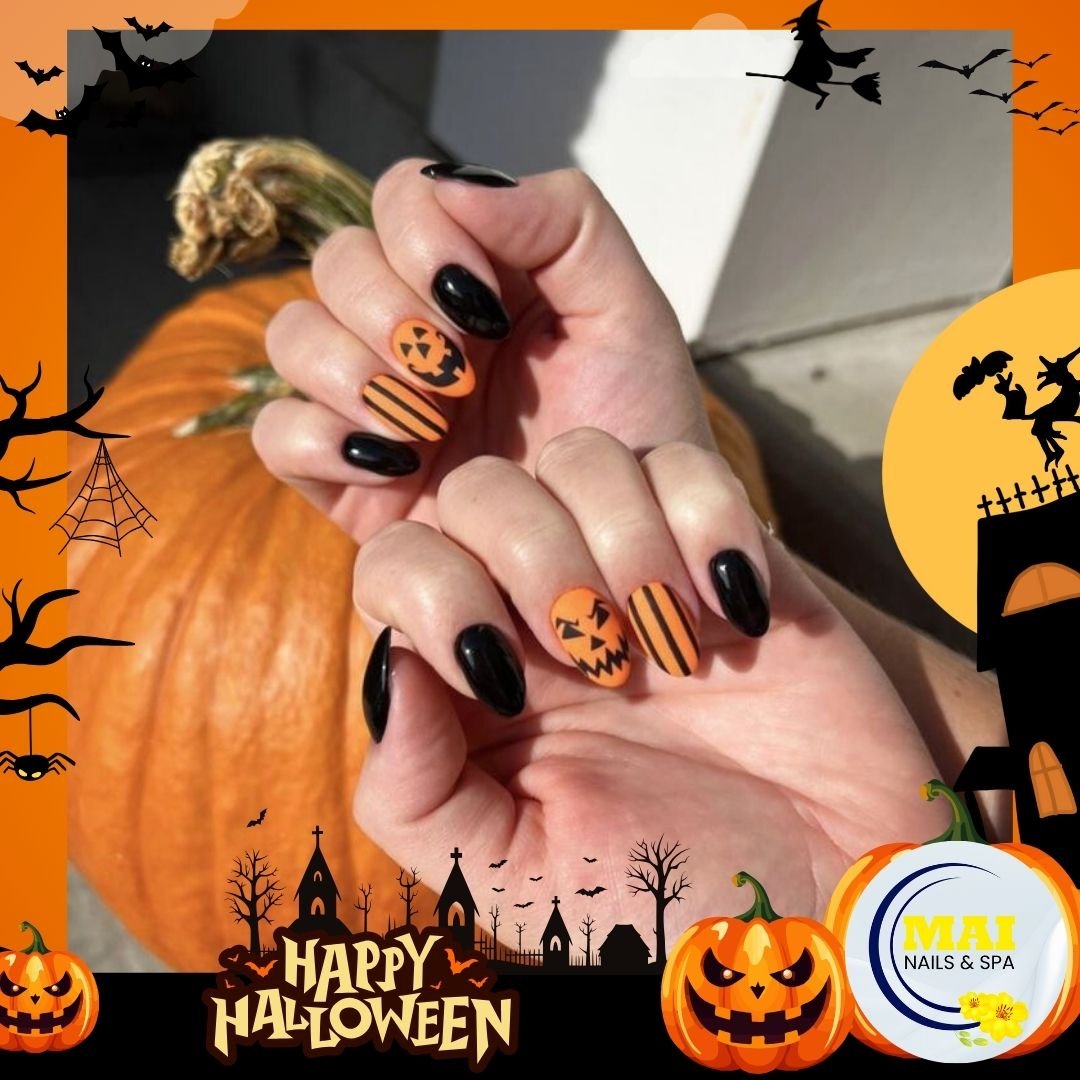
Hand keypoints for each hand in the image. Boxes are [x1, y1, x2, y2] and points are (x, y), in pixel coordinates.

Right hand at [252, 160, 710, 540]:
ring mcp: (374, 398)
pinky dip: (320, 438)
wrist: (619, 548)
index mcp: (476, 272)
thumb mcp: (627, 311)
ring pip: (291, 337)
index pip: (401, 200)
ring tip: (428, 425)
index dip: (421, 237)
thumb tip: (452, 184)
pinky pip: (277, 432)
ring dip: (351, 371)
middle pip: (336, 262)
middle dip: (388, 313)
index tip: (479, 304)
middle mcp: (413, 326)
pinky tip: (395, 463)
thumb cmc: (634, 429)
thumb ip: (563, 222)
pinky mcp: (344, 475)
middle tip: (456, 375)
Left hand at [352, 428, 940, 927]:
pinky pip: (692, 470)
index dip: (433, 593)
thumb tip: (384, 664)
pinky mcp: (727, 553)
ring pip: (584, 456)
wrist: (819, 906)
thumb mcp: (509, 877)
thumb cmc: (661, 902)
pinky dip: (709, 525)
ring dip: (623, 544)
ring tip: (669, 648)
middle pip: (481, 488)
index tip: (502, 682)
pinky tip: (737, 616)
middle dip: (533, 559)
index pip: (398, 561)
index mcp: (475, 677)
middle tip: (599, 661)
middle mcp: (540, 610)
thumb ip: (413, 791)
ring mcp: (634, 572)